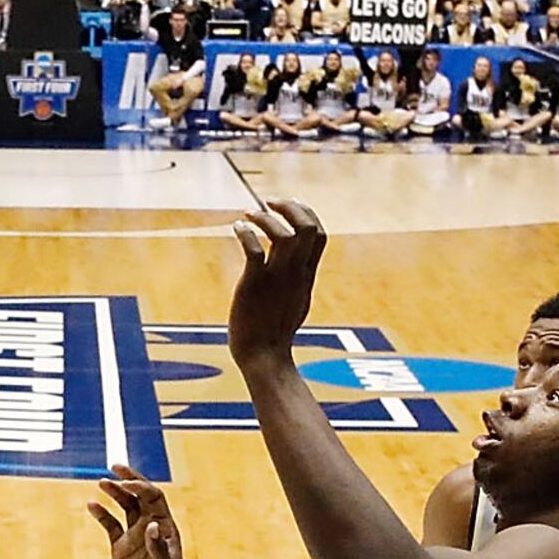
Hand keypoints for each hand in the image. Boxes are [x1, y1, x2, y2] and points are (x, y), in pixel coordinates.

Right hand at [89, 468, 191, 558]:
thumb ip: (157, 548)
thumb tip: (151, 526)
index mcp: (165, 528)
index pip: (154, 499)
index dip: (142, 488)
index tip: (128, 484)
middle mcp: (150, 527)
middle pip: (139, 496)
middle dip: (129, 480)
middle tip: (114, 466)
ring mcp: (134, 537)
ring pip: (124, 507)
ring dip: (114, 493)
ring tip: (101, 482)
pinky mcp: (120, 549)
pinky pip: (110, 526)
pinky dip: (101, 515)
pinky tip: (92, 505)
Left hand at [226, 198, 326, 365]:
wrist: (264, 357)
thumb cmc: (275, 332)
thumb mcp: (296, 301)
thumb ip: (297, 280)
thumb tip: (297, 267)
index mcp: (306, 275)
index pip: (320, 234)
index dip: (306, 213)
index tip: (288, 206)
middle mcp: (295, 273)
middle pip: (307, 228)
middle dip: (290, 207)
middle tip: (270, 201)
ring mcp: (276, 278)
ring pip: (283, 235)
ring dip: (265, 217)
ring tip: (249, 214)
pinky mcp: (254, 284)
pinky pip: (254, 250)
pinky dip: (246, 233)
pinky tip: (237, 228)